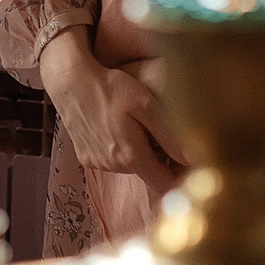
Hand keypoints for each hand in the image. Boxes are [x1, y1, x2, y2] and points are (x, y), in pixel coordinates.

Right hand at [38, 30, 183, 194]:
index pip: (165, 184)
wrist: (70, 80)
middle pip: (148, 173)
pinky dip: (120, 149)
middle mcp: (112, 166)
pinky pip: (112, 160)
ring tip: (136, 123)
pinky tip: (116, 126)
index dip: (180, 176)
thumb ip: (171, 136)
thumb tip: (194, 159)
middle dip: (160, 159)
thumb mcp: (147, 106)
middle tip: (160, 130)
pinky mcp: (85, 157)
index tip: (188, 160)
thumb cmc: (111, 88)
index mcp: (130, 156)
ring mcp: (96, 163)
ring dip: (139, 152)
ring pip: (131, 166)